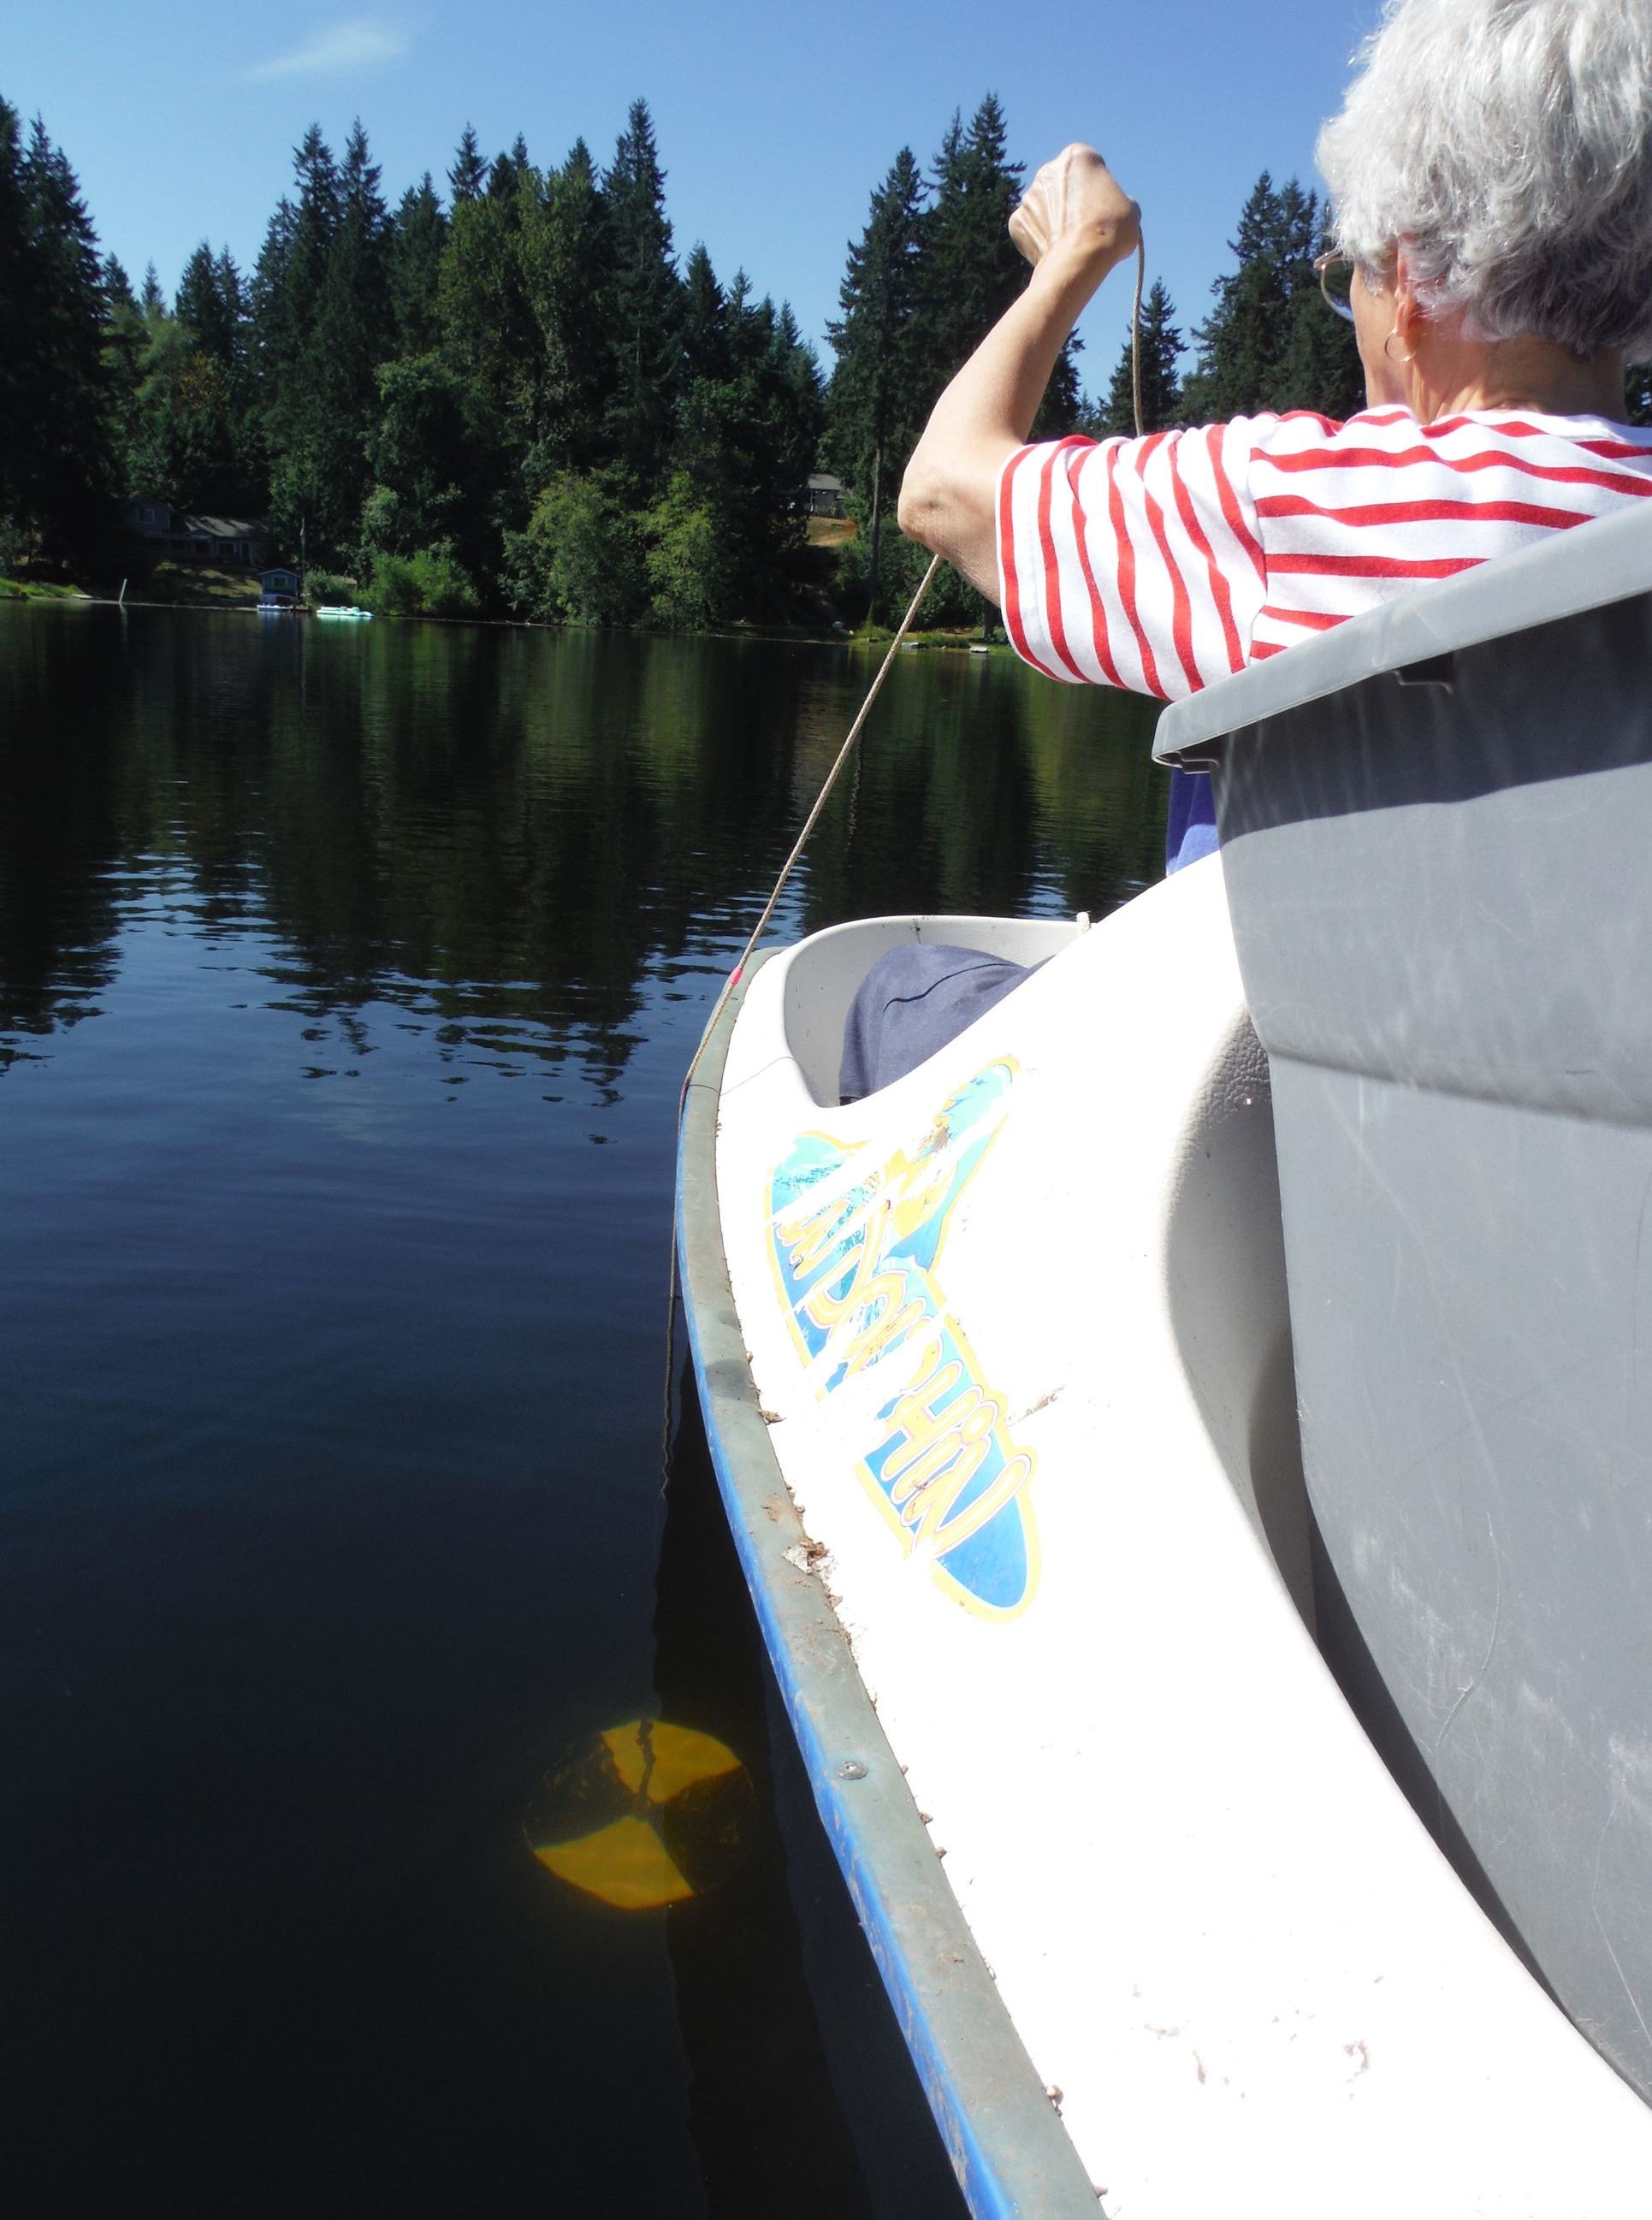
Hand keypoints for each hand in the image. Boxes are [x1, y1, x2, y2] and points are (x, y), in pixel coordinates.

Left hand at [1009, 146, 1139, 282]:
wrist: (1080, 260)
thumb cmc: (1110, 229)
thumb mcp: (1130, 209)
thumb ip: (1119, 200)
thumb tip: (1114, 208)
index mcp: (1077, 156)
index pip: (1090, 168)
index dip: (1098, 188)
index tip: (1104, 207)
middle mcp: (1048, 169)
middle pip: (1063, 185)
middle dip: (1072, 201)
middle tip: (1086, 226)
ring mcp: (1029, 196)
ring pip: (1044, 206)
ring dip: (1054, 219)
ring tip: (1070, 241)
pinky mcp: (1016, 222)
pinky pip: (1030, 227)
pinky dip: (1039, 237)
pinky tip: (1053, 249)